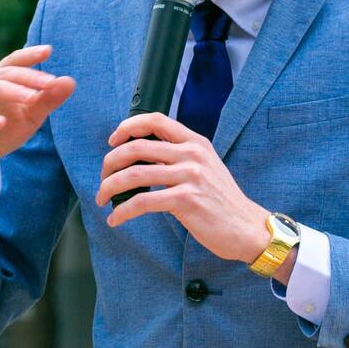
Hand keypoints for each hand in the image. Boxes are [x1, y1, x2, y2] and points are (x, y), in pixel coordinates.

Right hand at [0, 45, 75, 199]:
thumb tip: (70, 81)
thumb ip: (48, 99)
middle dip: (29, 77)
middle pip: (5, 74)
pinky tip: (1, 122)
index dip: (29, 55)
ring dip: (12, 92)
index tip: (48, 50)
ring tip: (32, 98)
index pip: (14, 62)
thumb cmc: (4, 130)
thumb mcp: (31, 116)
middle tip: (50, 82)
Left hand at [96, 112, 269, 263]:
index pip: (156, 120)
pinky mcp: (186, 200)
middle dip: (110, 162)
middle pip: (137, 147)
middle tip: (103, 177)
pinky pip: (142, 201)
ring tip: (103, 198)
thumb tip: (141, 158)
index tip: (113, 141)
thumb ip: (180, 158)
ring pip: (135, 174)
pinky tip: (116, 219)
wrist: (246, 227)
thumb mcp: (206, 168)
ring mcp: (190, 176)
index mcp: (196, 143)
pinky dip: (122, 211)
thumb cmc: (222, 201)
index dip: (128, 127)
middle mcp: (193, 155)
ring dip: (110, 187)